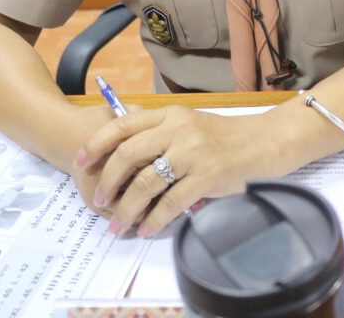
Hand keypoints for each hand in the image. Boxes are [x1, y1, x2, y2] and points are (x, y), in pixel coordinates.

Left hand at [73, 105, 276, 235]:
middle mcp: (178, 129)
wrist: (263, 142)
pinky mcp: (207, 176)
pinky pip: (171, 202)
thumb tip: (123, 149)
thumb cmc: (224, 136)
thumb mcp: (189, 123)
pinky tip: (146, 229)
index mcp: (170, 114)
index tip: (80, 161)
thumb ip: (160, 132)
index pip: (124, 125)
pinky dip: (154, 220)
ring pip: (146, 182)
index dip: (97, 143)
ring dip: (127, 207)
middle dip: (108, 180)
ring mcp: (192, 153)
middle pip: (128, 154)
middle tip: (99, 199)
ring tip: (117, 224)